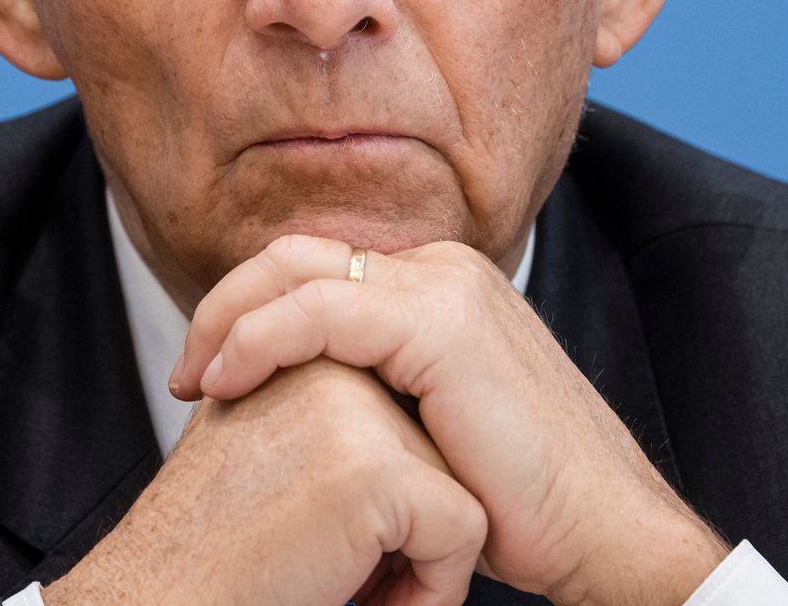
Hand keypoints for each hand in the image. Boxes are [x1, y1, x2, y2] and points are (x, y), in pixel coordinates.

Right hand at [43, 358, 485, 605]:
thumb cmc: (208, 551)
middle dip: (406, 526)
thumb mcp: (265, 453)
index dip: (386, 500)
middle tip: (333, 567)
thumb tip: (392, 430)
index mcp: (304, 356)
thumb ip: (318, 421)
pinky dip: (433, 588)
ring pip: (457, 491)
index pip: (402, 421)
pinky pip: (461, 531)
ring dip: (419, 559)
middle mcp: (331, 365)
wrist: (163, 596)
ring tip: (345, 585)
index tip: (326, 544)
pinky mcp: (378, 469)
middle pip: (433, 454)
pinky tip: (366, 603)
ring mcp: (356, 411)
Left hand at [169, 236, 729, 605]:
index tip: (206, 372)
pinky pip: (318, 311)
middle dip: (226, 304)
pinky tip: (226, 378)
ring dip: (228, 318)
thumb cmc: (518, 501)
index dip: (249, 309)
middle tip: (187, 372)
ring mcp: (446, 289)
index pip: (317, 268)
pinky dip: (259, 337)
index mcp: (440, 286)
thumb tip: (295, 396)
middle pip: (298, 255)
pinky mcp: (441, 323)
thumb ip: (373, 389)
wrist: (600, 530)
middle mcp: (444, 270)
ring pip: (298, 271)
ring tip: (193, 378)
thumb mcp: (426, 428)